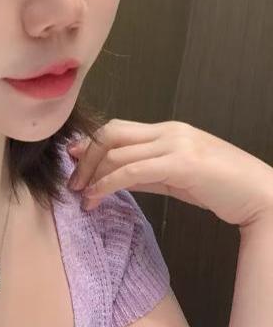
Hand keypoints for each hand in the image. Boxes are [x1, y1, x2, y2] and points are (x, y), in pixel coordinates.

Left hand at [67, 119, 272, 227]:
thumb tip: (112, 178)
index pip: (118, 128)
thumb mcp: (176, 178)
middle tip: (72, 183)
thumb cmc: (222, 188)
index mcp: (168, 130)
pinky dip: (108, 184)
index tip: (73, 162)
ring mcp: (175, 144)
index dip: (90, 144)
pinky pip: (132, 171)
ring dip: (92, 175)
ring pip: (117, 151)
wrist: (262, 196)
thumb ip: (146, 174)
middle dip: (84, 157)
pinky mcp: (181, 163)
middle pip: (110, 134)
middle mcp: (169, 131)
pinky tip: (97, 197)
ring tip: (82, 196)